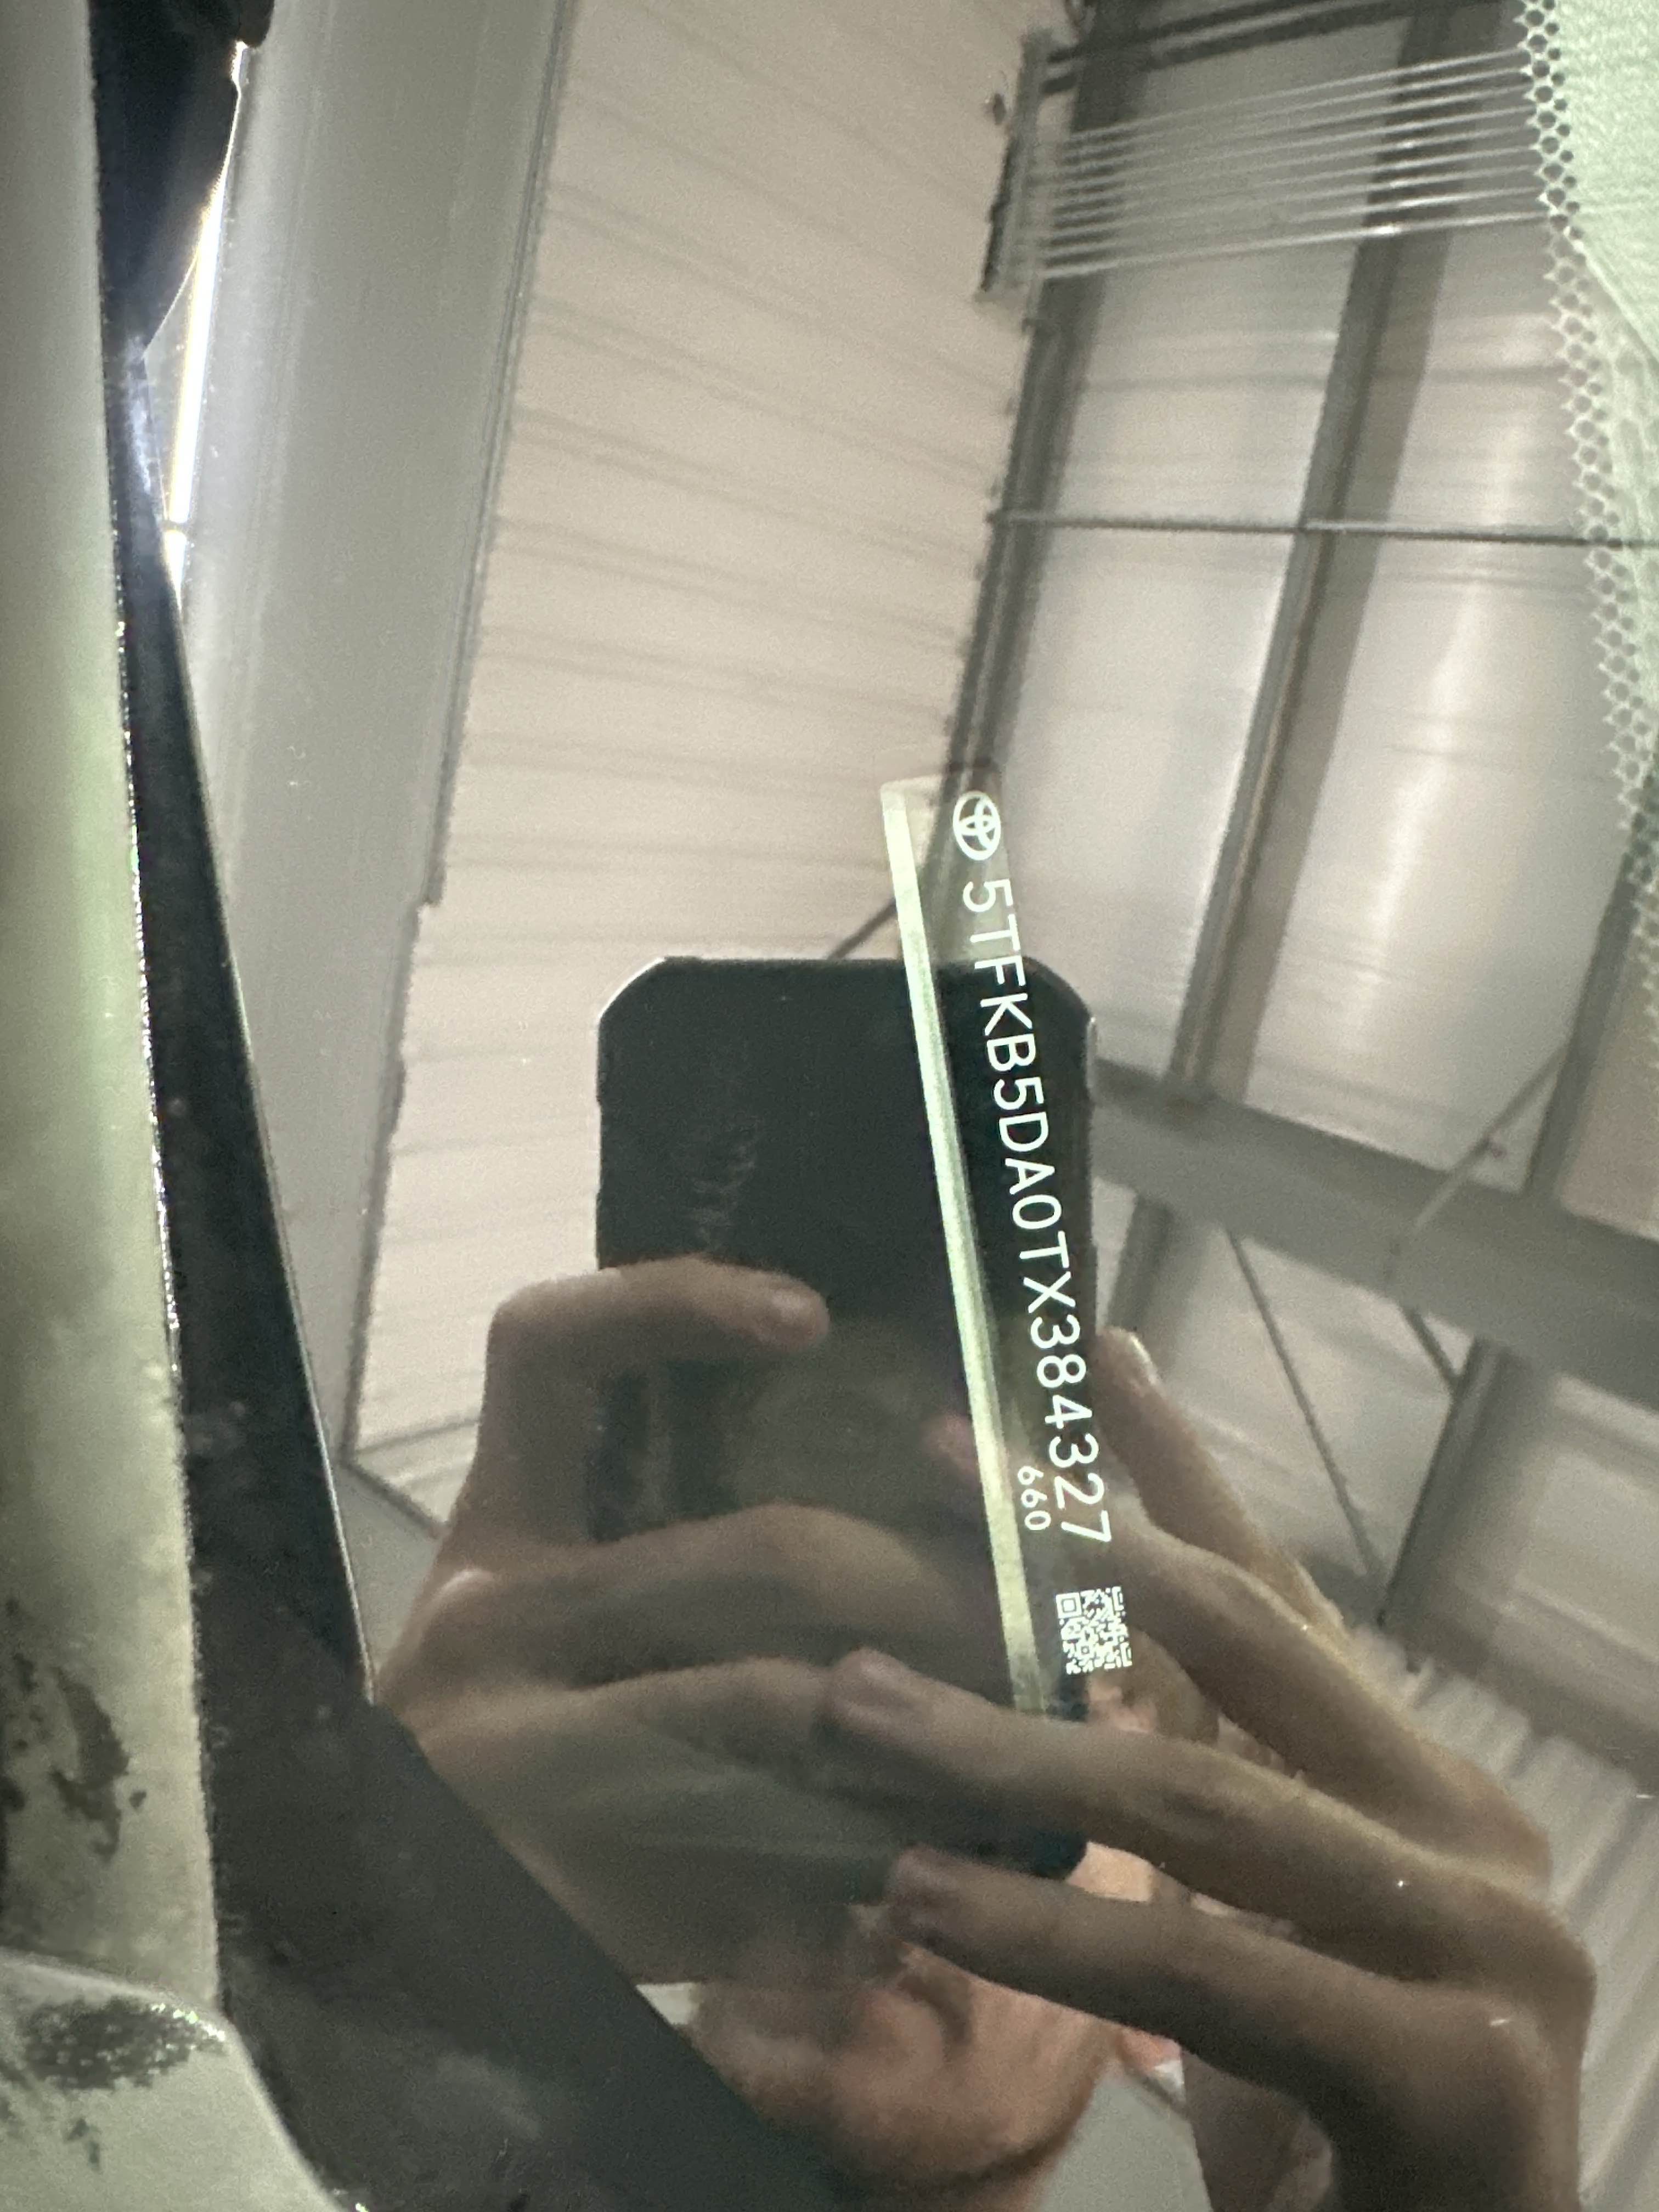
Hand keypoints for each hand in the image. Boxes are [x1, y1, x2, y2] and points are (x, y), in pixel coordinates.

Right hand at [378, 1258, 1002, 1977]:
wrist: (391, 1929)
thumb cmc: (513, 1738)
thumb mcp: (553, 1616)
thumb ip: (669, 1542)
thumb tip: (877, 1452)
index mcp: (496, 1535)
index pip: (548, 1355)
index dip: (673, 1303)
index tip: (812, 1314)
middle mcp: (489, 1625)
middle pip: (755, 1552)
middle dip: (927, 1578)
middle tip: (1031, 1606)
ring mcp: (518, 1758)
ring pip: (781, 1708)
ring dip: (930, 1722)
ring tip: (1021, 1727)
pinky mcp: (564, 1891)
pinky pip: (763, 1865)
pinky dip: (860, 1873)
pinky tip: (924, 1877)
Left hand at [812, 1330, 1592, 2211]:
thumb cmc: (1339, 2116)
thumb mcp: (1261, 1921)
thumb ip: (1195, 1790)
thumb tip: (1049, 1672)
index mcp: (1422, 1783)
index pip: (1284, 1598)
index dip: (1184, 1470)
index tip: (1091, 1349)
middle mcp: (1473, 1833)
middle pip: (1251, 1647)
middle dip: (1084, 1541)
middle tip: (942, 1449)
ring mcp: (1484, 1948)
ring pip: (1205, 1803)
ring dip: (1008, 1744)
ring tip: (855, 1703)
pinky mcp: (1455, 2075)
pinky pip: (1214, 1971)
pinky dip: (1054, 1930)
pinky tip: (921, 1893)